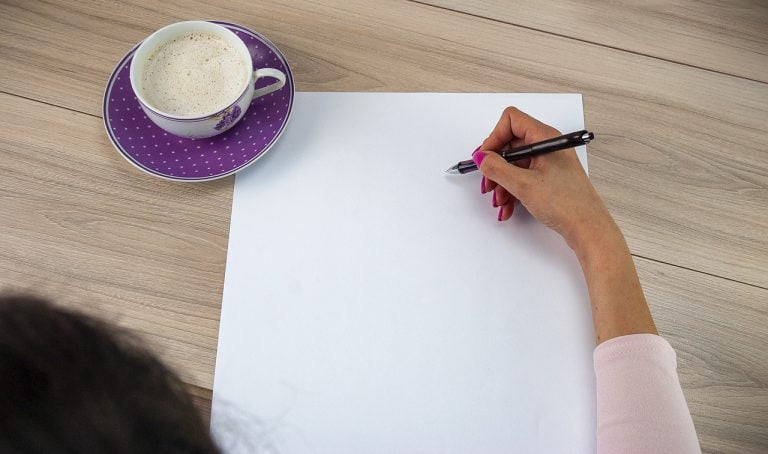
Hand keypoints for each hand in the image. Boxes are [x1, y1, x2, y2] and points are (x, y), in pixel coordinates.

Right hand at [474, 107, 618, 252]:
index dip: (494, 137)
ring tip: (500, 201)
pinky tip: (508, 208)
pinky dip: (512, 191)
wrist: (587, 228)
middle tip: (488, 183)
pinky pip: (523, 178)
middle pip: (510, 145)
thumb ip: (497, 168)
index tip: (485, 158)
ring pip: (515, 165)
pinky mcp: (549, 178)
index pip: (511, 121)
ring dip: (502, 183)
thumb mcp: (523, 184)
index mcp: (545, 138)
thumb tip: (482, 158)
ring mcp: (549, 163)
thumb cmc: (567, 204)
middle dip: (496, 166)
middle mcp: (548, 147)